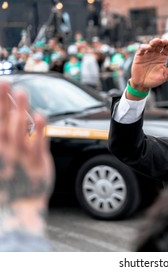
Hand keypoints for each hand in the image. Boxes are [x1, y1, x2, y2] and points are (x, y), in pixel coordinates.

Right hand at [0, 82, 53, 234]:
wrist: (19, 209)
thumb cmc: (8, 183)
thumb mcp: (3, 161)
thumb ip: (5, 136)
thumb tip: (9, 120)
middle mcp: (4, 150)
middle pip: (2, 121)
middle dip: (1, 101)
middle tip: (3, 81)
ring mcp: (21, 156)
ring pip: (19, 129)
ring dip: (20, 109)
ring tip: (21, 91)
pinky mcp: (38, 162)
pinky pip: (39, 143)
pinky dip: (38, 129)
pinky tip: (40, 115)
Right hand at [130, 38, 167, 90]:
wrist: (142, 85)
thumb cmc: (154, 80)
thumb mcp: (165, 76)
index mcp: (162, 57)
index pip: (167, 48)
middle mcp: (155, 54)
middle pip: (159, 45)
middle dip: (162, 42)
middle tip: (165, 41)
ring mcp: (147, 54)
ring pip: (151, 45)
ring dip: (154, 42)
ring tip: (158, 41)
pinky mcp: (139, 56)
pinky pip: (142, 49)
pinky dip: (145, 47)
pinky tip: (149, 47)